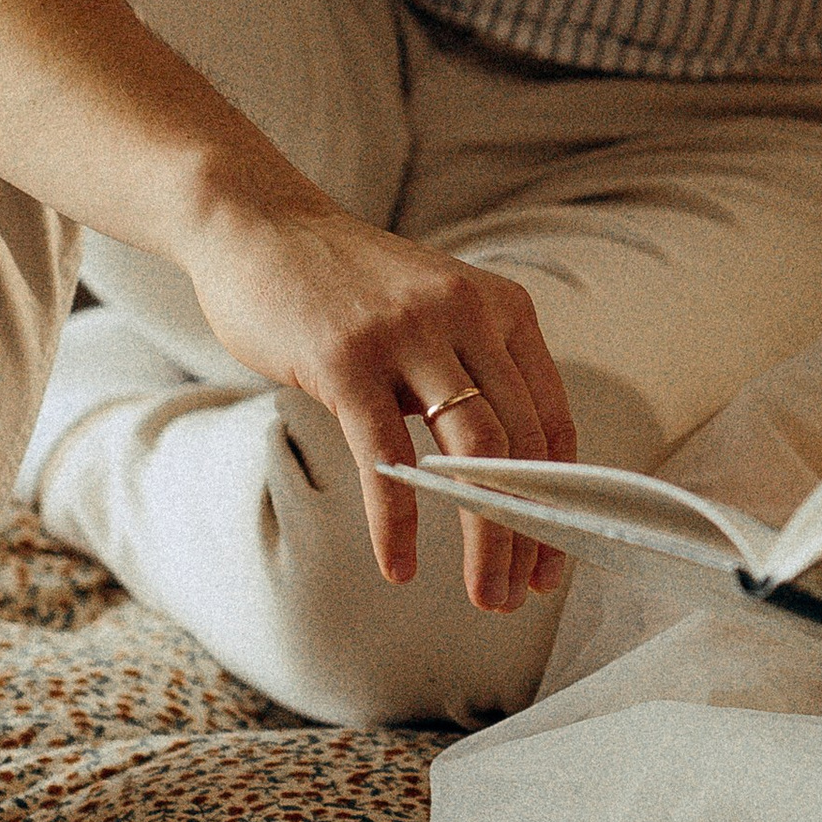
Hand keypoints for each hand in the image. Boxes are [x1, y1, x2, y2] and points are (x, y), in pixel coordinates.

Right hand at [183, 197, 575, 610]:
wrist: (260, 226)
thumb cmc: (347, 288)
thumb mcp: (433, 314)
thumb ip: (471, 372)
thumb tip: (507, 475)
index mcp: (502, 308)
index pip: (552, 421)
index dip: (561, 500)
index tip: (552, 560)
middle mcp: (467, 314)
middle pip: (521, 446)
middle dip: (527, 532)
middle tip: (517, 594)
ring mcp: (408, 333)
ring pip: (472, 454)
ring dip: (484, 536)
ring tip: (481, 594)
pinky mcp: (348, 358)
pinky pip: (387, 457)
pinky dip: (397, 522)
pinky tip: (398, 564)